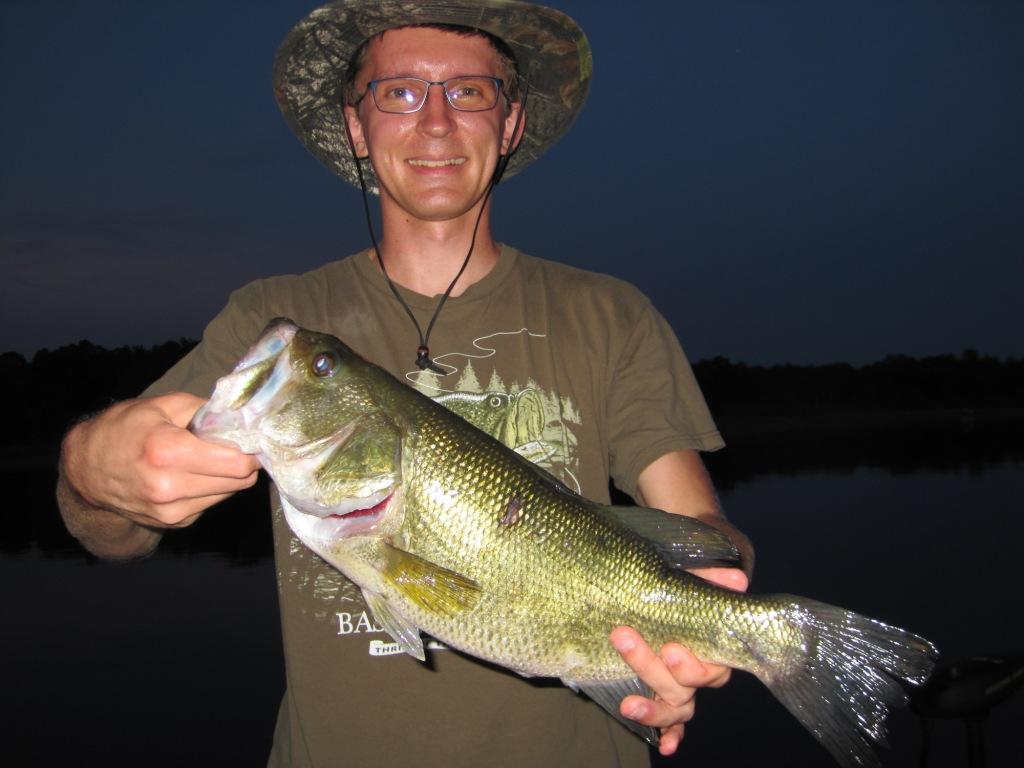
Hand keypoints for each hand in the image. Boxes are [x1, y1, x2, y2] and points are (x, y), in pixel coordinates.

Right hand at [64, 392, 259, 528]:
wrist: (86, 470)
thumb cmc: (124, 429)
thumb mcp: (162, 405)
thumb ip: (206, 410)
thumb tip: (244, 417)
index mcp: (168, 452)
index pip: (238, 463)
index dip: (251, 449)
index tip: (250, 438)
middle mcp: (169, 487)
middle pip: (241, 480)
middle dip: (243, 461)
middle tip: (232, 445)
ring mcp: (171, 510)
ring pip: (230, 493)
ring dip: (227, 476)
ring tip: (205, 458)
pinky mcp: (174, 523)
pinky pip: (212, 502)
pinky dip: (211, 488)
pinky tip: (191, 474)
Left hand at [611, 566, 748, 755]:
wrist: (639, 607)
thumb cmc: (668, 597)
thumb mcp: (683, 584)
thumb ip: (707, 582)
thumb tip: (737, 580)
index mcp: (708, 648)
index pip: (713, 667)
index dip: (692, 664)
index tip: (669, 650)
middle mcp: (697, 674)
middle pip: (686, 684)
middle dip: (652, 666)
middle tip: (626, 640)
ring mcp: (680, 690)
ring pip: (676, 706)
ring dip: (653, 708)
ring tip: (629, 704)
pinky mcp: (662, 702)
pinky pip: (672, 727)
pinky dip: (670, 736)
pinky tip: (664, 746)